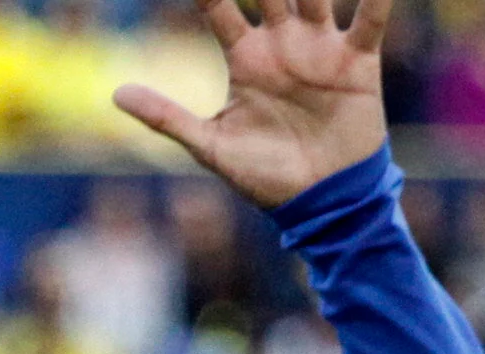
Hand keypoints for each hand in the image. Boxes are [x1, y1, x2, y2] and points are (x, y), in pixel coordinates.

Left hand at [119, 0, 393, 210]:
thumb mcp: (211, 146)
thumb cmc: (266, 176)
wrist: (322, 203)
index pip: (218, 5)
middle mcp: (282, 42)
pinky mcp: (358, 61)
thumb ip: (167, 117)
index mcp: (245, 56)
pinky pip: (368, 20)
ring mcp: (320, 47)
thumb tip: (115, 94)